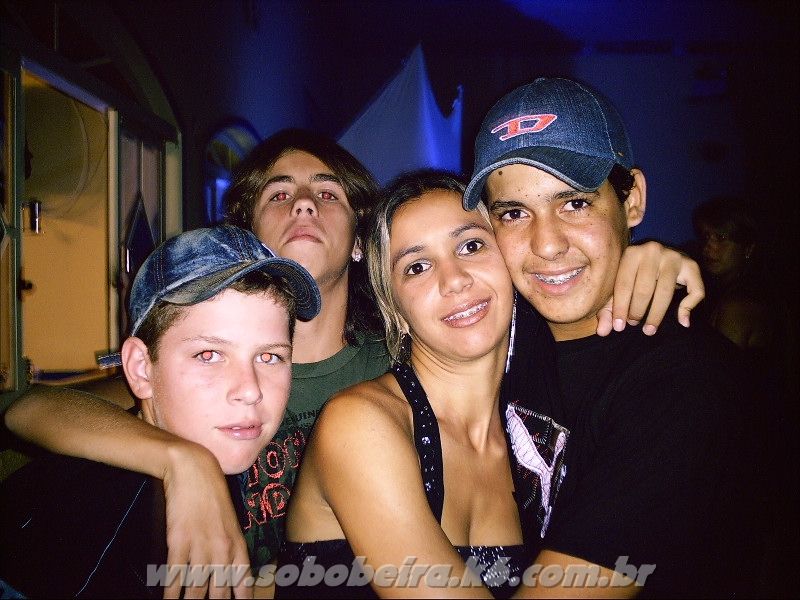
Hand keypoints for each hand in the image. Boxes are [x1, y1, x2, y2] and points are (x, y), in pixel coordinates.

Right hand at [161, 441, 252, 598]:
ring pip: (196, 590)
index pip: (242, 586)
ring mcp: (201, 547)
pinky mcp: (179, 541)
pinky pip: (175, 576)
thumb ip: (229, 552)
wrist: (195, 470)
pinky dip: (170, 593)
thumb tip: (225, 578)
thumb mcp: (229, 525)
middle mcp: (222, 551)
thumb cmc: (213, 497)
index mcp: (238, 546)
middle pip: (218, 594)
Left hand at [597, 241, 704, 335]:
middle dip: (637, 311)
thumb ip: (608, 308)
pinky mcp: (692, 265)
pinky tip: (681, 321)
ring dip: (656, 315)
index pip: (623, 284)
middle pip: (644, 289)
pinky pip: (694, 290)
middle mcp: (653, 250)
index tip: (619, 327)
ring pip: (666, 292)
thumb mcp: (618, 286)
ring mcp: (674, 256)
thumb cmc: (634, 275)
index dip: (620, 308)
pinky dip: (688, 307)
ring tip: (649, 329)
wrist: (659, 256)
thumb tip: (603, 332)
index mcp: (631, 252)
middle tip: (633, 324)